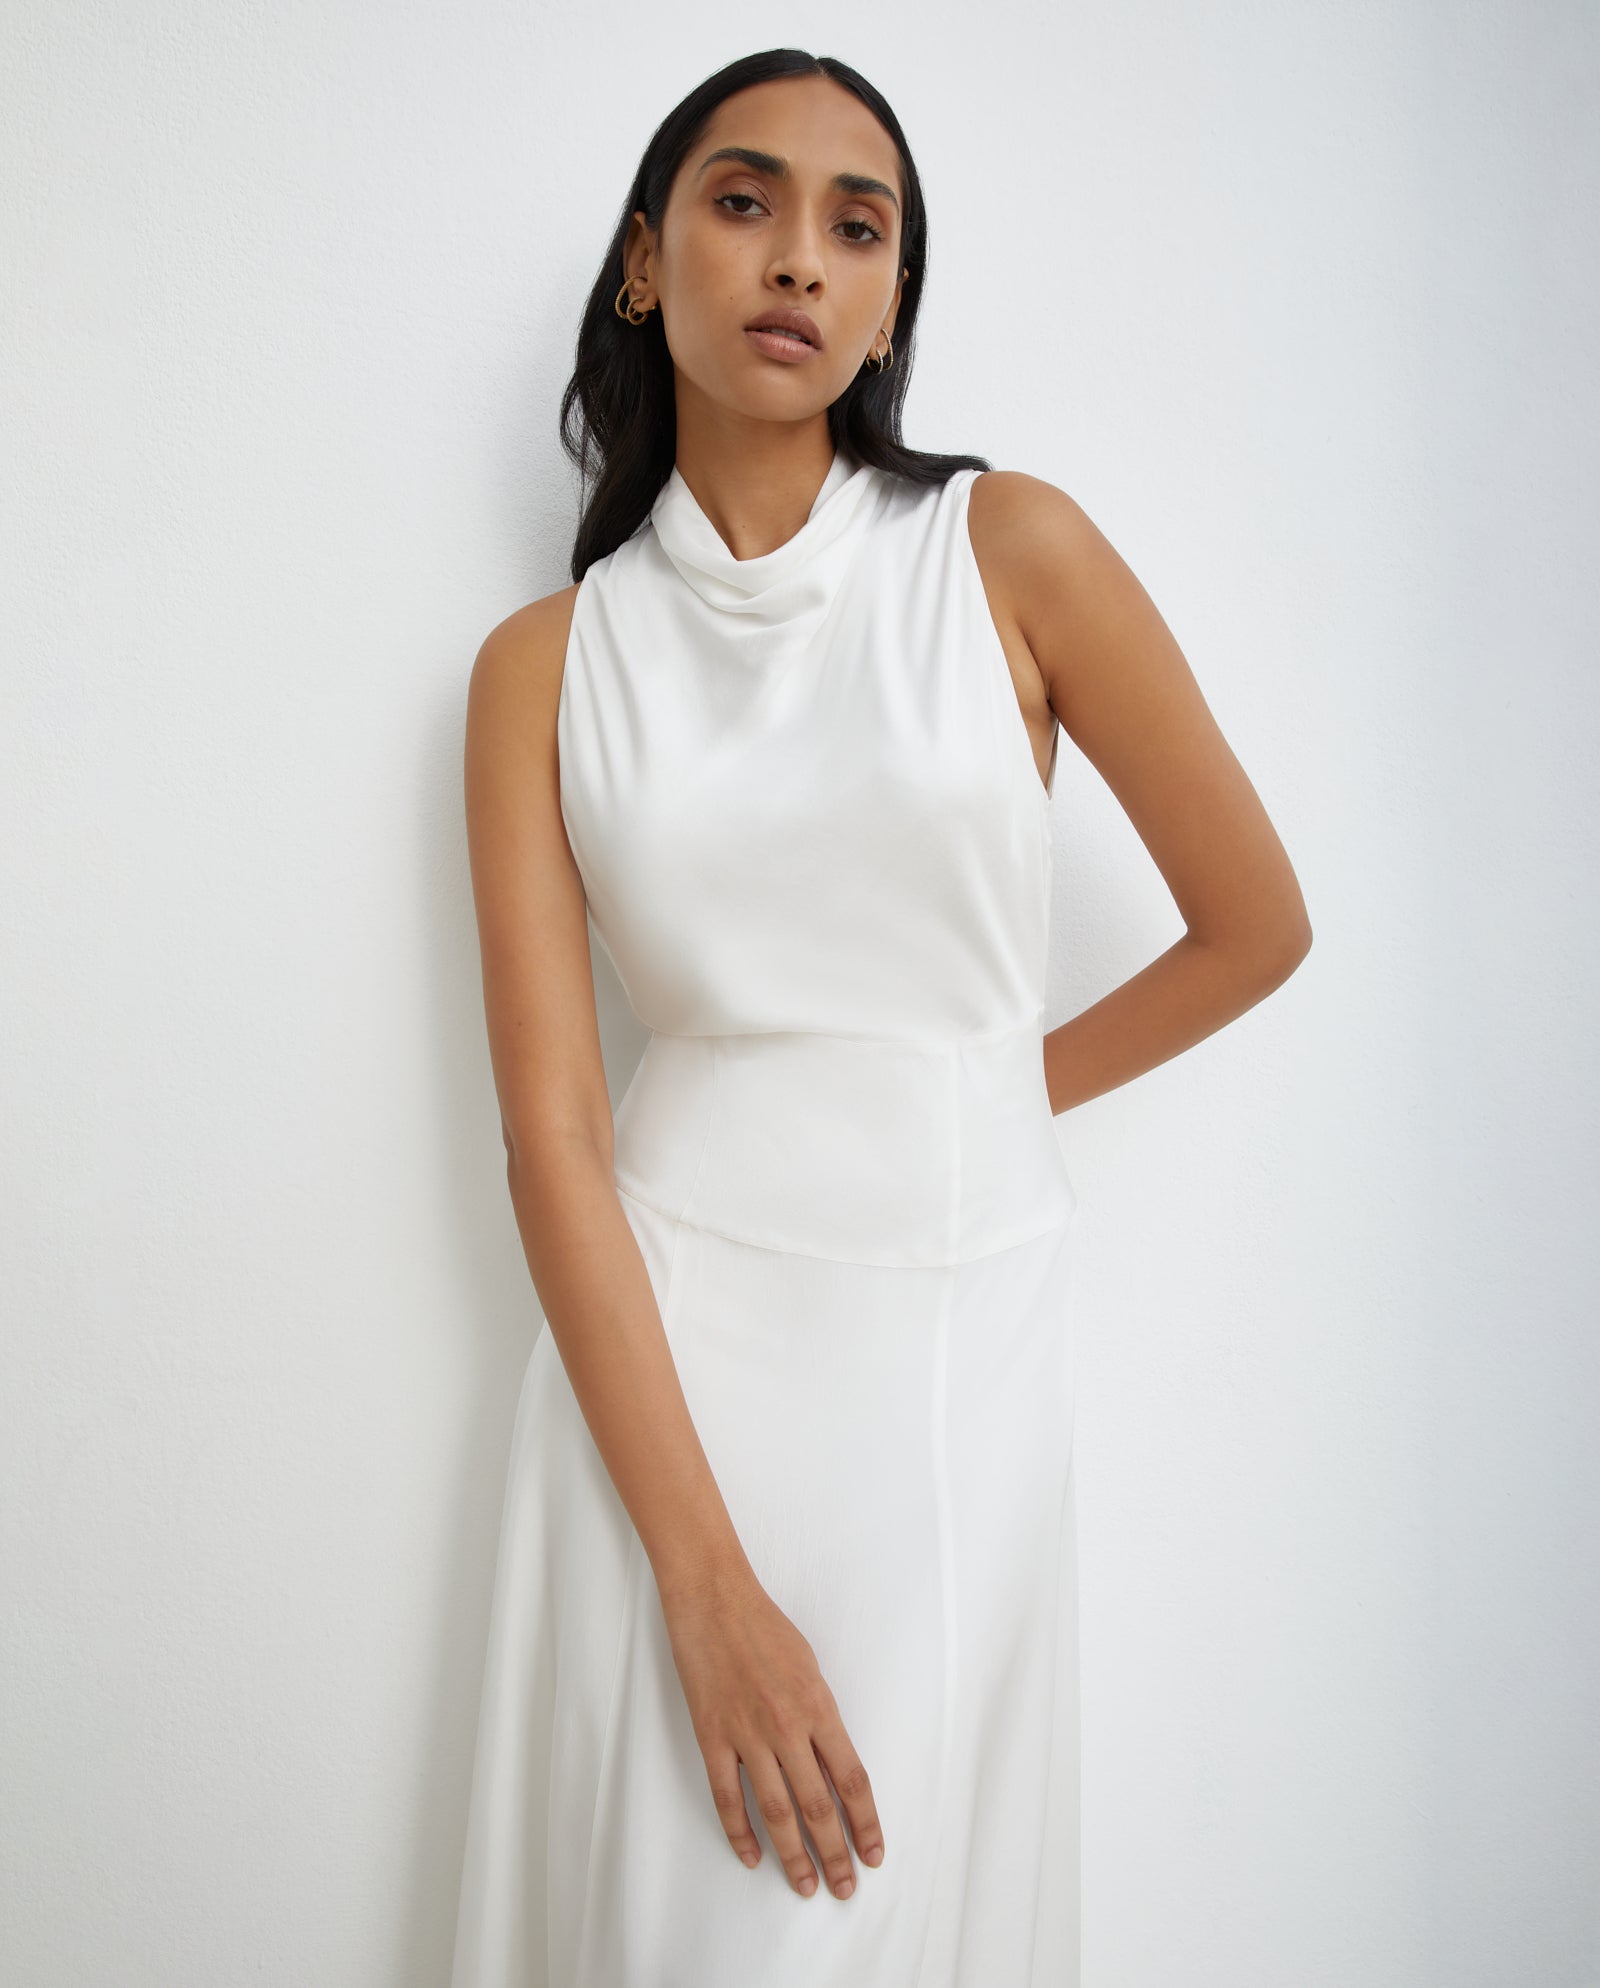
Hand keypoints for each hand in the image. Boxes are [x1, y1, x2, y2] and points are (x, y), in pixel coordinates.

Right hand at [658, 1565, 885, 1899]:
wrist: (713, 1598)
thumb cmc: (764, 1625)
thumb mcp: (810, 1666)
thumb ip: (821, 1715)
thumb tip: (830, 1760)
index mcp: (818, 1707)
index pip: (851, 1780)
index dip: (865, 1823)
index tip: (874, 1854)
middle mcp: (787, 1727)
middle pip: (818, 1806)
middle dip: (835, 1853)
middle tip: (845, 1889)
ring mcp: (747, 1735)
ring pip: (776, 1812)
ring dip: (793, 1855)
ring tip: (805, 1887)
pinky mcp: (711, 1737)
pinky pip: (728, 1797)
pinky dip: (740, 1832)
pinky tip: (752, 1857)